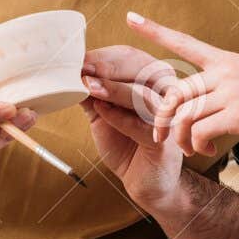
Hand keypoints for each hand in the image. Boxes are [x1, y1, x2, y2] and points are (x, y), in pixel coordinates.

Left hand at [79, 45, 187, 211]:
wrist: (145, 182)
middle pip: (142, 68)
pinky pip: (142, 125)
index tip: (80, 58)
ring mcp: (169, 117)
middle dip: (109, 66)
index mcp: (153, 81)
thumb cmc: (127, 144)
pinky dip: (120, 118)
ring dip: (114, 89)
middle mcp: (166, 94)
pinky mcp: (165, 141)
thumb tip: (69, 71)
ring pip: (143, 94)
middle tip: (83, 68)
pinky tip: (102, 112)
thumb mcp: (103, 114)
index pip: (132, 57)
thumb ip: (92, 93)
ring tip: (89, 86)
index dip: (105, 56)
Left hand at [124, 12, 238, 156]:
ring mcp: (231, 92)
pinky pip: (200, 131)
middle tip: (158, 136)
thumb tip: (206, 96)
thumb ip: (228, 82)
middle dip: (160, 117)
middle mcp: (226, 71)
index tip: (130, 17)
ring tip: (188, 150)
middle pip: (175, 91)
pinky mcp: (238, 115)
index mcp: (228, 60)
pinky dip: (197, 145)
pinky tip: (208, 152)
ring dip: (179, 138)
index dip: (155, 30)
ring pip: (184, 115)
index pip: (184, 42)